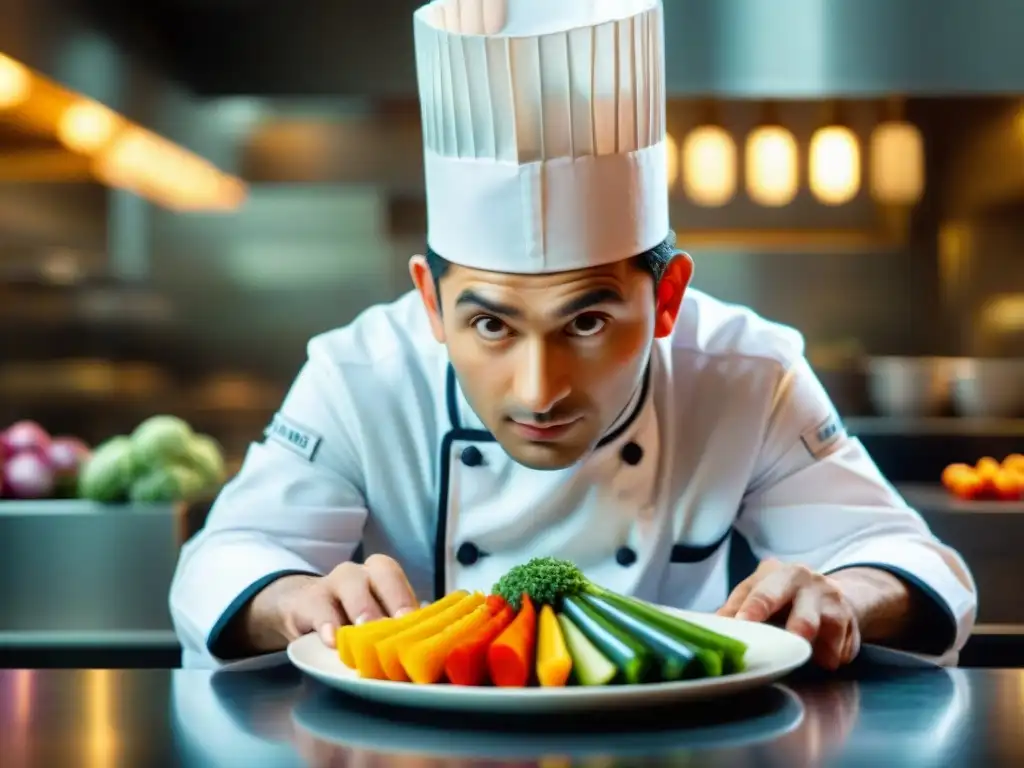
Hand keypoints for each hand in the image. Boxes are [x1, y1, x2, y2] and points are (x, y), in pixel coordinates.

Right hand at [242, 554, 418, 652]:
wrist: (303, 610)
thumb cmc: (350, 618)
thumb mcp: (374, 620)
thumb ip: (396, 630)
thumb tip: (424, 652)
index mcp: (385, 576)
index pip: (403, 581)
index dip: (410, 600)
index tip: (417, 624)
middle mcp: (363, 573)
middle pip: (383, 573)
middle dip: (395, 598)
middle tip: (399, 624)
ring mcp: (333, 582)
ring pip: (349, 583)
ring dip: (362, 608)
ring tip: (366, 632)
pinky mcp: (308, 600)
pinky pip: (318, 606)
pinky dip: (326, 623)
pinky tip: (332, 640)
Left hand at [717, 559, 860, 669]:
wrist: (831, 596)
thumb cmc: (782, 598)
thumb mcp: (758, 594)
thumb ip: (736, 610)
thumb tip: (710, 627)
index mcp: (774, 572)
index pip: (759, 592)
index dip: (750, 610)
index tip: (740, 625)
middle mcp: (804, 579)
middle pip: (790, 601)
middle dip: (787, 622)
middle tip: (778, 638)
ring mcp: (829, 598)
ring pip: (823, 624)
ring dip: (812, 642)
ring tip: (805, 654)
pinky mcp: (848, 621)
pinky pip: (840, 646)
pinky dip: (831, 656)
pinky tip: (825, 660)